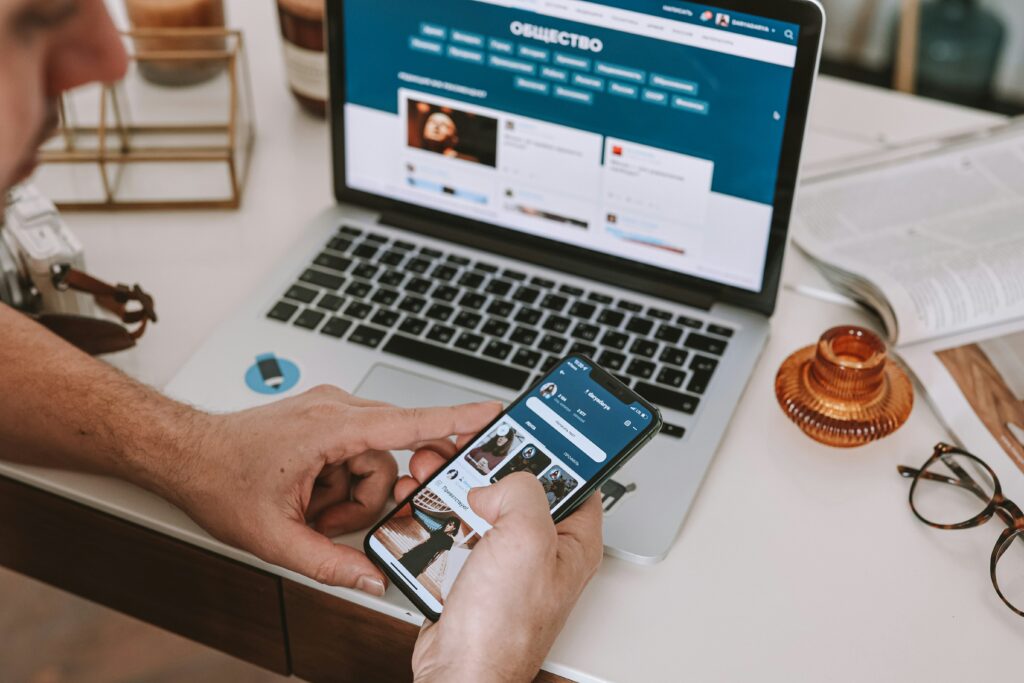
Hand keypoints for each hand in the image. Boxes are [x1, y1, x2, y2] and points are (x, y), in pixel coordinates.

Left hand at [165, 385, 500, 595]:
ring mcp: (330, 413)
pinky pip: (355, 455)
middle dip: (368, 498)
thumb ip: (330, 564)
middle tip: (329, 519)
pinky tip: (308, 496)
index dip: (456, 419)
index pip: (409, 423)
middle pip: (389, 458)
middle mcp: (336, 410)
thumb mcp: (275, 535)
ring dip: (349, 495)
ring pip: (373, 461)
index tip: (493, 414)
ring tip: (309, 510)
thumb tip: (371, 580)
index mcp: (331, 427)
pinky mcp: (324, 420)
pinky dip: (339, 483)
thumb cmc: (219, 477)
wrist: (185, 453)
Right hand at [396, 449, 603, 682]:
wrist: (459, 674)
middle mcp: (540, 550)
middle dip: (488, 465)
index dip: (553, 448)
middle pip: (518, 487)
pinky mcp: (471, 574)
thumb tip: (498, 483)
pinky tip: (423, 508)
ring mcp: (504, 563)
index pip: (575, 477)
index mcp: (572, 540)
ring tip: (434, 472)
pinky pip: (454, 533)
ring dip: (454, 487)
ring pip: (481, 507)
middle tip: (466, 449)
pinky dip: (435, 518)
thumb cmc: (502, 628)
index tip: (530, 426)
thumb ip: (522, 491)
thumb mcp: (527, 539)